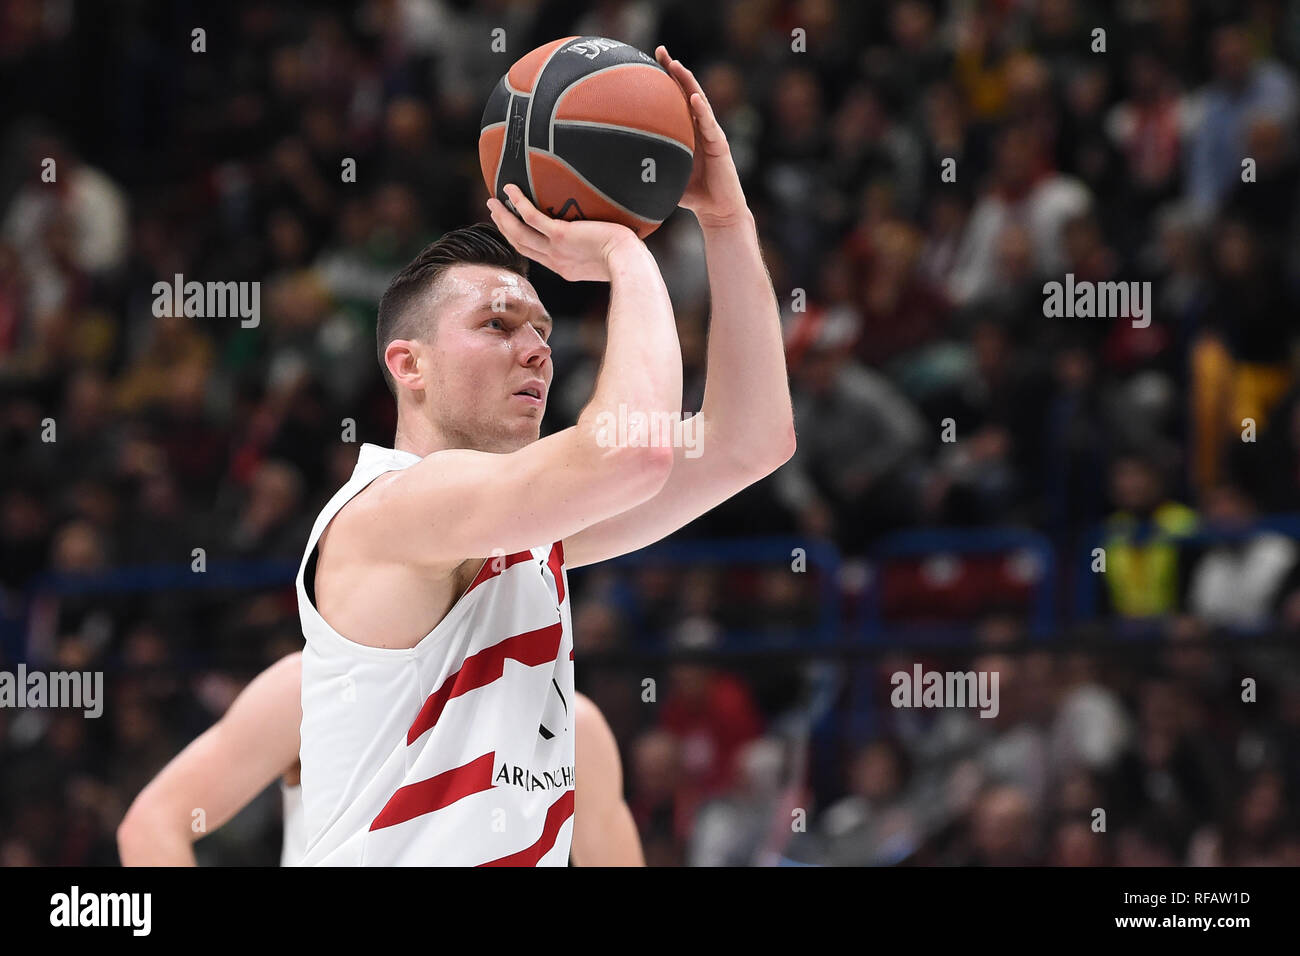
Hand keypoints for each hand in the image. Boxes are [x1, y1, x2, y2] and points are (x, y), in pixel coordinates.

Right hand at [487, 183, 640, 282]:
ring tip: (492, 201)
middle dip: (505, 228)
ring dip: (503, 217)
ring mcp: (556, 250)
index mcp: (565, 268)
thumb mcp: (607, 257)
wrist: (628, 262)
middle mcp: (556, 261)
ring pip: (519, 234)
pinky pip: (531, 217)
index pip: (536, 254)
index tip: (512, 227)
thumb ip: (598, 248)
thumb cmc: (627, 258)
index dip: (520, 240)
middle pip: (521, 245)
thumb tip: (607, 232)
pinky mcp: (560, 236)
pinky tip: (510, 188)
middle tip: (494, 211)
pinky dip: (518, 202)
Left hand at [654, 45, 748, 228]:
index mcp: (686, 129)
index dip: (662, 78)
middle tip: (659, 51)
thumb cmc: (690, 194)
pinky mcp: (720, 143)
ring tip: (675, 65)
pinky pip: (709, 123)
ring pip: (699, 100)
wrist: (716, 210)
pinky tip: (693, 97)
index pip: (673, 98)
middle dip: (673, 69)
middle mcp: (699, 125)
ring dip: (687, 81)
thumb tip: (611, 170)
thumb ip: (644, 169)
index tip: (646, 60)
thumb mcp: (662, 176)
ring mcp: (710, 132)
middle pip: (686, 90)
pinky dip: (701, 109)